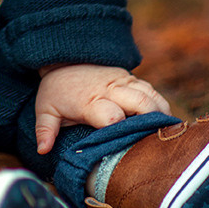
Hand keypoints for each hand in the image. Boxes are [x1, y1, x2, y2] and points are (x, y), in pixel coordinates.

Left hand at [35, 64, 171, 154]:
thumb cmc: (57, 89)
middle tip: (159, 144)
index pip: (111, 116)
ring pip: (151, 96)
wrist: (64, 57)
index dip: (122, 131)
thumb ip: (45, 130)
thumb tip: (42, 150)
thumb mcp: (46, 109)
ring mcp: (123, 81)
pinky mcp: (131, 77)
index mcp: (89, 101)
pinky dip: (160, 106)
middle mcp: (110, 89)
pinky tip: (164, 123)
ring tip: (165, 135)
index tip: (128, 146)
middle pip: (141, 104)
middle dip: (151, 123)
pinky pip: (152, 90)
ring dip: (161, 115)